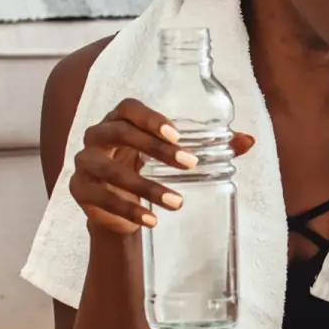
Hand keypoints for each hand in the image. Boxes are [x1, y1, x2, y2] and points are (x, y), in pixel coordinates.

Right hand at [69, 97, 255, 235]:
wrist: (116, 208)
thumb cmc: (145, 169)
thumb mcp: (173, 157)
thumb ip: (211, 147)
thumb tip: (249, 141)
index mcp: (119, 120)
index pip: (128, 108)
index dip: (150, 118)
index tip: (177, 134)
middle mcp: (96, 136)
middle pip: (120, 134)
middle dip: (156, 149)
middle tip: (191, 165)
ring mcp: (85, 163)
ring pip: (111, 171)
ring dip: (146, 187)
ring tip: (178, 203)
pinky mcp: (79, 190)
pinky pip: (101, 198)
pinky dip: (128, 210)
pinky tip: (152, 220)